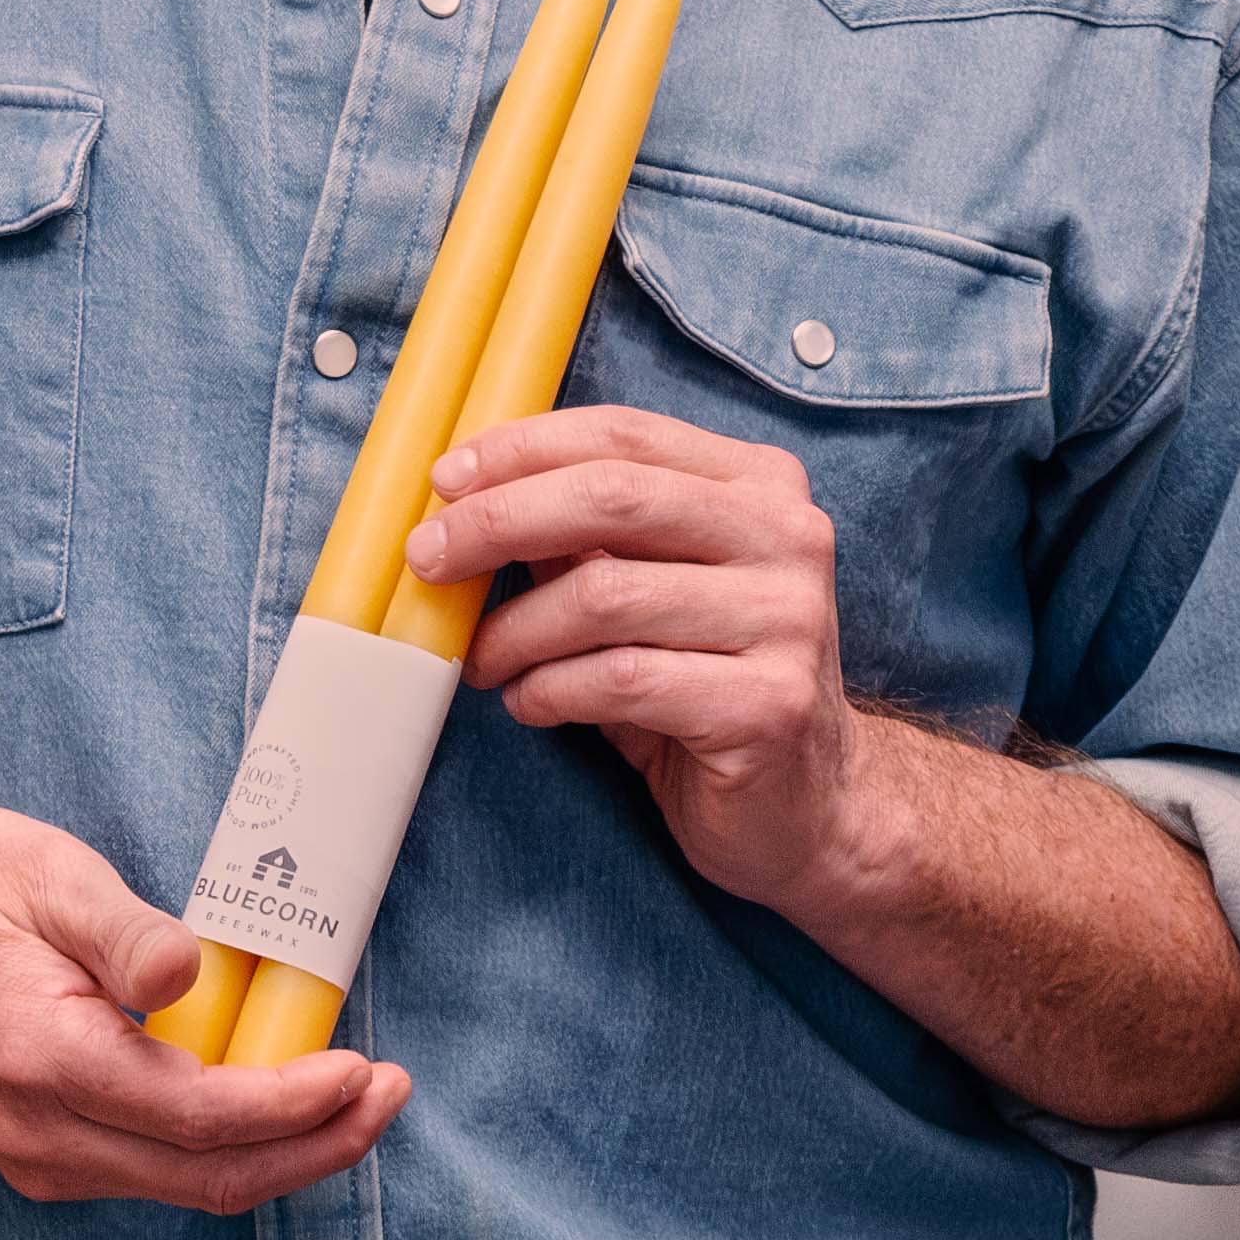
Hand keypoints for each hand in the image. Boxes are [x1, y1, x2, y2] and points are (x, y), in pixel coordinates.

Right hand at [0, 806, 409, 1215]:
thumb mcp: (38, 871)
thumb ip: (121, 929)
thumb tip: (189, 973)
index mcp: (41, 1057)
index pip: (196, 1114)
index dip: (293, 1103)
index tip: (363, 1068)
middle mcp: (39, 1133)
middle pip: (208, 1178)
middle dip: (315, 1146)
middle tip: (388, 1096)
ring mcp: (38, 1160)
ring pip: (188, 1189)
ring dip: (282, 1155)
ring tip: (354, 1101)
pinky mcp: (47, 1160)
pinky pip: (159, 1176)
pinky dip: (231, 1152)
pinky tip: (277, 1107)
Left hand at [419, 402, 897, 926]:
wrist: (811, 803)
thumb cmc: (710, 682)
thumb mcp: (652, 589)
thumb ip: (587, 537)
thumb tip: (468, 497)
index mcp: (761, 485)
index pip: (625, 436)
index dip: (523, 448)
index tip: (445, 478)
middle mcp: (788, 538)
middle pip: (612, 498)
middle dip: (498, 522)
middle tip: (428, 558)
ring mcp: (788, 620)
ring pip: (605, 596)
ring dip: (516, 630)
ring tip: (484, 661)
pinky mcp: (768, 705)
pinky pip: (621, 681)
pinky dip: (551, 690)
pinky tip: (530, 704)